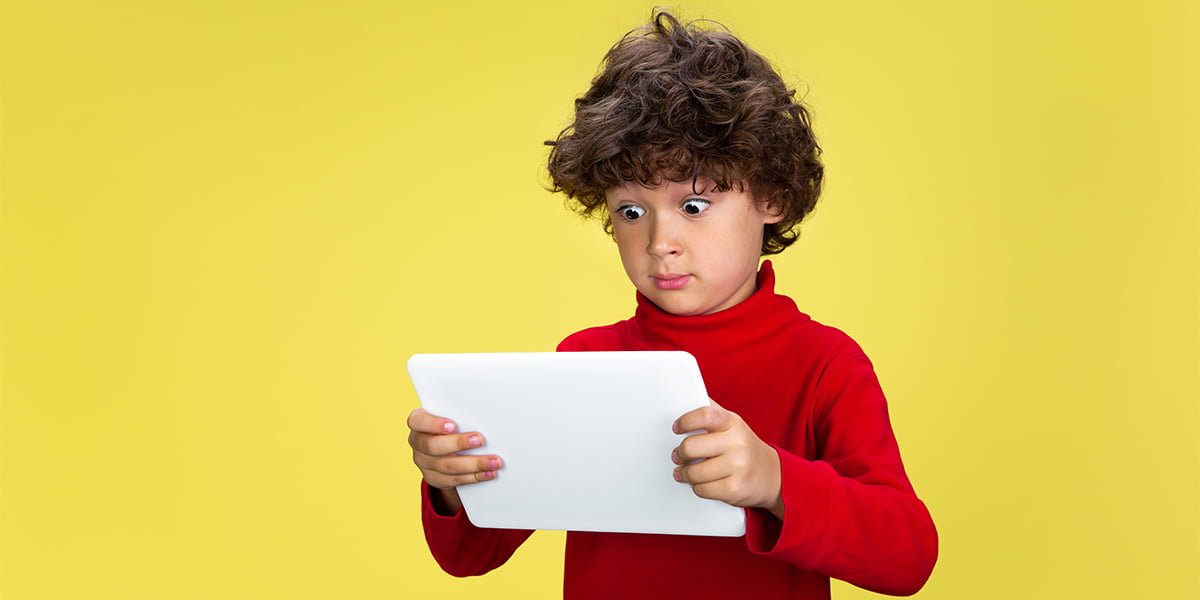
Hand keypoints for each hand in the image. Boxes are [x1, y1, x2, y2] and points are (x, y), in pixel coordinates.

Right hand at [407, 408, 503, 512]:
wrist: (442, 448)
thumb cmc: (450, 425)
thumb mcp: (450, 416)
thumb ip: (459, 416)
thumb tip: (485, 416)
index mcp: (418, 423)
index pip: (418, 421)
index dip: (434, 425)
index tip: (453, 426)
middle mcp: (417, 443)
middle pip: (433, 446)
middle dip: (459, 444)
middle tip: (480, 440)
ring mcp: (423, 463)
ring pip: (447, 466)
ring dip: (474, 464)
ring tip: (494, 461)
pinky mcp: (434, 478)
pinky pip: (454, 480)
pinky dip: (474, 476)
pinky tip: (489, 473)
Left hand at [670, 399, 783, 519]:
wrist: (772, 475)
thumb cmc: (743, 447)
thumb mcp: (732, 424)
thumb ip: (711, 411)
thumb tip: (685, 396)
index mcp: (733, 422)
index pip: (704, 415)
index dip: (685, 421)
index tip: (677, 428)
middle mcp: (737, 443)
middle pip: (691, 446)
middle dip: (679, 453)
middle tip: (677, 456)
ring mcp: (738, 466)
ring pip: (694, 472)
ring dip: (685, 474)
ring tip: (685, 472)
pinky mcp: (735, 489)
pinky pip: (702, 489)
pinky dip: (697, 488)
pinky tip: (700, 483)